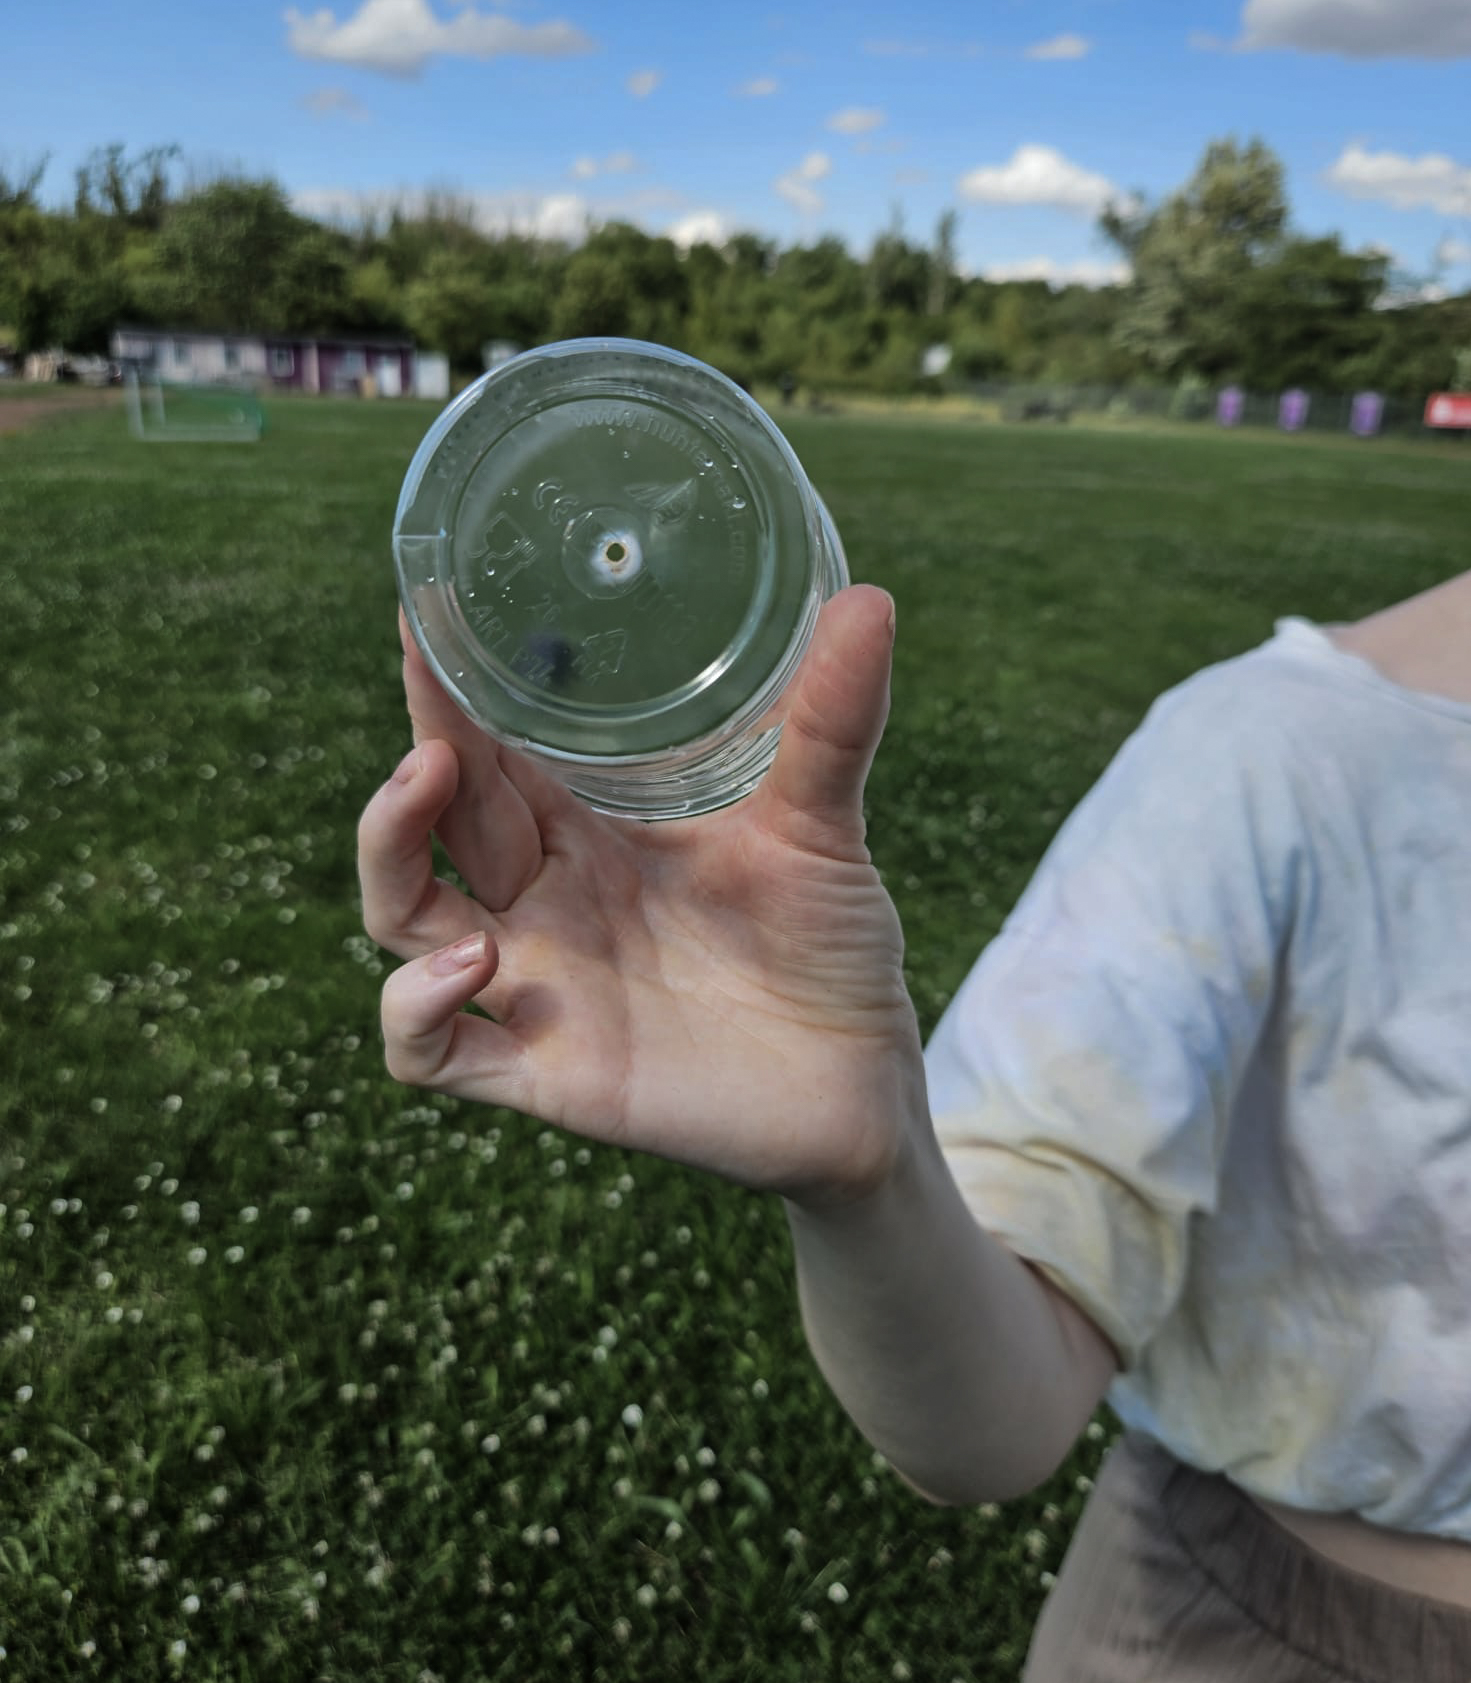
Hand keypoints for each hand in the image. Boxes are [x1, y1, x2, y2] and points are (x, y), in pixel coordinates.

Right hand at [357, 586, 926, 1206]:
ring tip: (426, 782)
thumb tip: (869, 598)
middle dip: (416, 760)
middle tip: (433, 704)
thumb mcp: (822, 825)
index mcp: (589, 837)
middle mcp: (546, 905)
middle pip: (431, 825)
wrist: (864, 1084)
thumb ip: (831, 723)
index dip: (446, 696)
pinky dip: (418, 1008)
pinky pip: (429, 1053)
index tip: (427, 620)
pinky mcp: (546, 1075)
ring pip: (401, 919)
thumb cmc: (829, 949)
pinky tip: (479, 962)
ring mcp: (537, 989)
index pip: (487, 758)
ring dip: (390, 851)